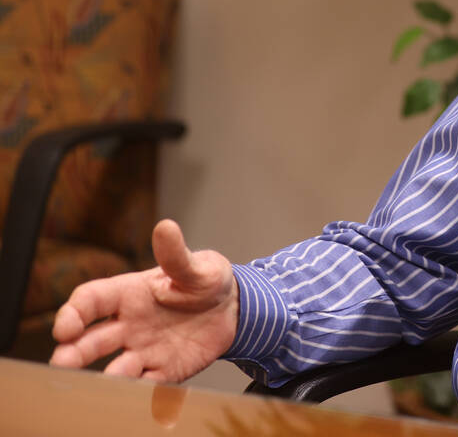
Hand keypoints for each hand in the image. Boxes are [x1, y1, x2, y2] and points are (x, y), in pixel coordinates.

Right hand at [50, 219, 238, 381]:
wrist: (235, 308)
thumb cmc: (207, 280)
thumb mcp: (197, 265)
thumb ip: (177, 255)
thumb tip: (166, 227)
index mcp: (129, 294)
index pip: (91, 301)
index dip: (73, 313)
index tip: (65, 327)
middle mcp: (129, 324)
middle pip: (91, 340)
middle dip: (73, 351)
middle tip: (62, 362)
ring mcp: (144, 349)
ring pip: (115, 366)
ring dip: (105, 375)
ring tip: (101, 381)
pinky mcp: (164, 369)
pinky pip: (147, 383)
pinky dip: (139, 390)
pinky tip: (137, 392)